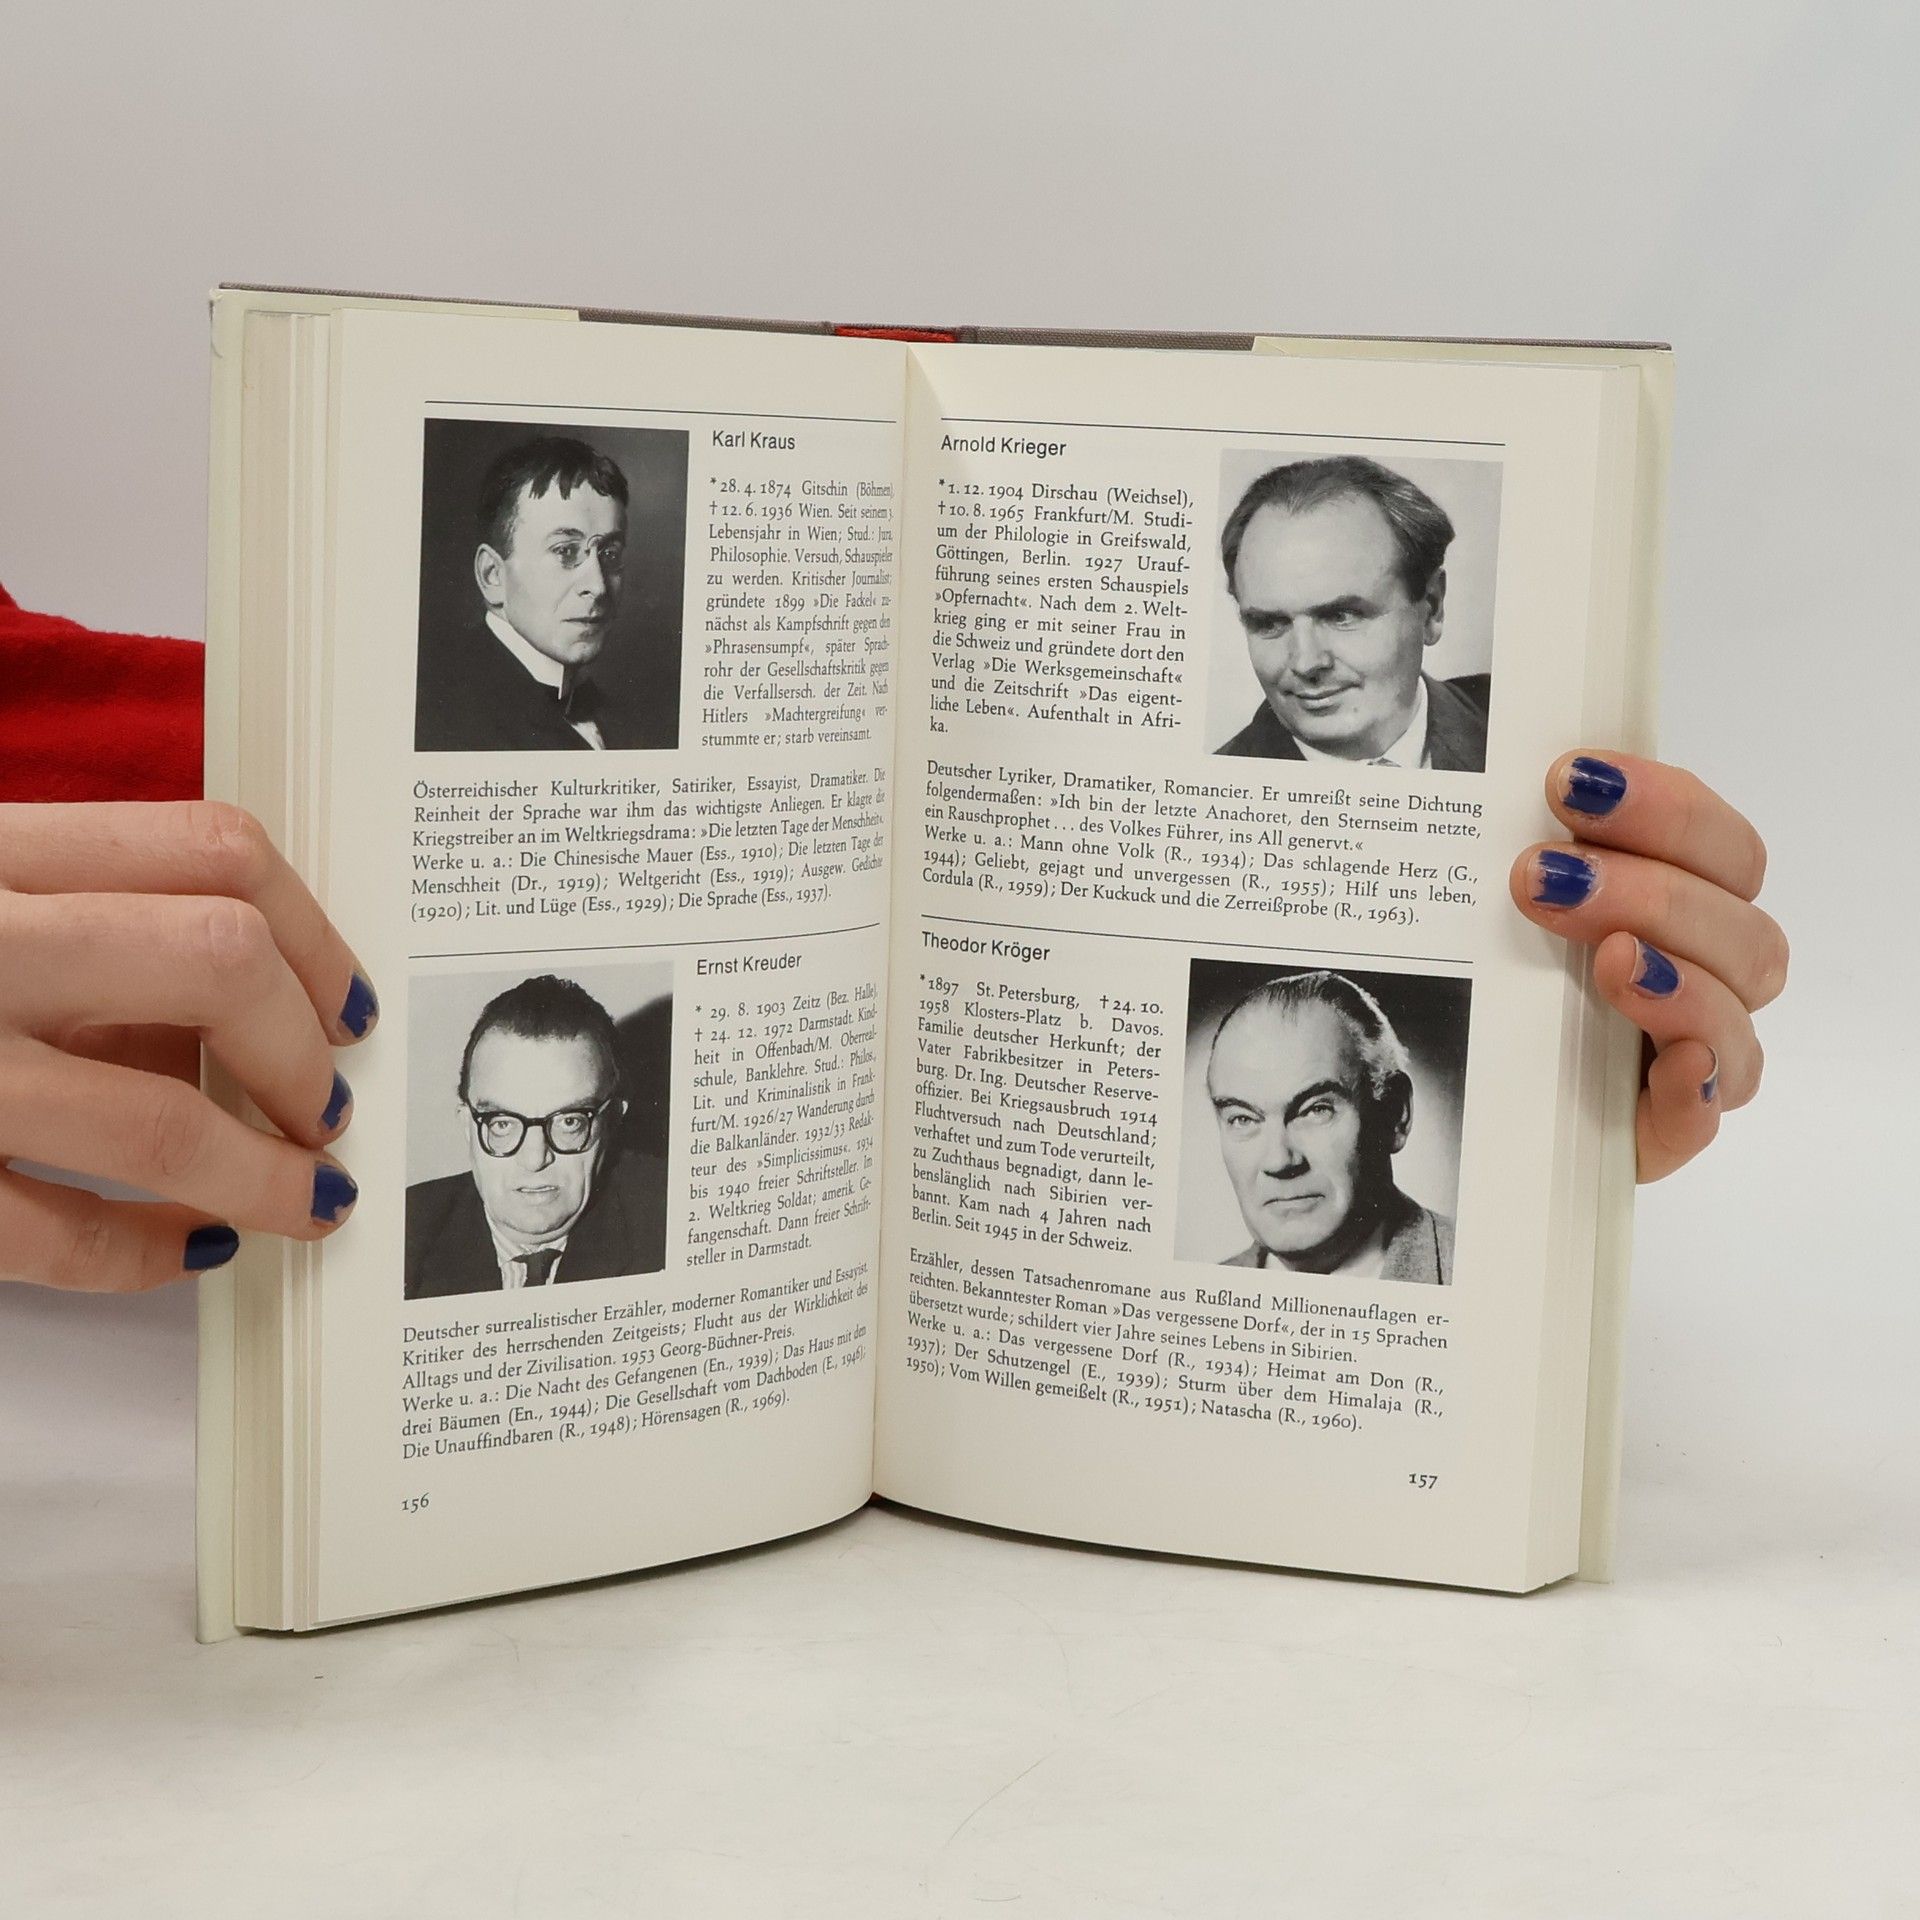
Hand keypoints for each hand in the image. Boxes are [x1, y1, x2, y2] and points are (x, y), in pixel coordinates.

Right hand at [0, 802, 376, 1289]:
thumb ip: (95, 941)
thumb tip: (255, 1025)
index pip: (211, 852)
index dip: (315, 937)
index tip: (352, 1009)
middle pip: (220, 964)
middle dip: (301, 1056)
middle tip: (330, 1109)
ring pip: (161, 1123)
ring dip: (264, 1176)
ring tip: (309, 1197)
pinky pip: (57, 1237)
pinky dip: (144, 1254)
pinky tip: (191, 1249)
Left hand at [1509, 753, 1785, 1181]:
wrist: (1475, 1102)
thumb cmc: (1497, 984)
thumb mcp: (1503, 909)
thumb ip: (1531, 852)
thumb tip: (1509, 784)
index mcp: (1685, 907)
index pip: (1718, 845)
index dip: (1663, 805)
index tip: (1571, 778)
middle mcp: (1707, 978)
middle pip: (1739, 924)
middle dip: (1648, 886)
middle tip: (1543, 874)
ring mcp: (1697, 1059)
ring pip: (1735, 1010)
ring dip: (1676, 976)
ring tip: (1607, 958)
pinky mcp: (1666, 1130)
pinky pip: (1707, 1112)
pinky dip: (1697, 1083)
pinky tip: (1671, 1061)